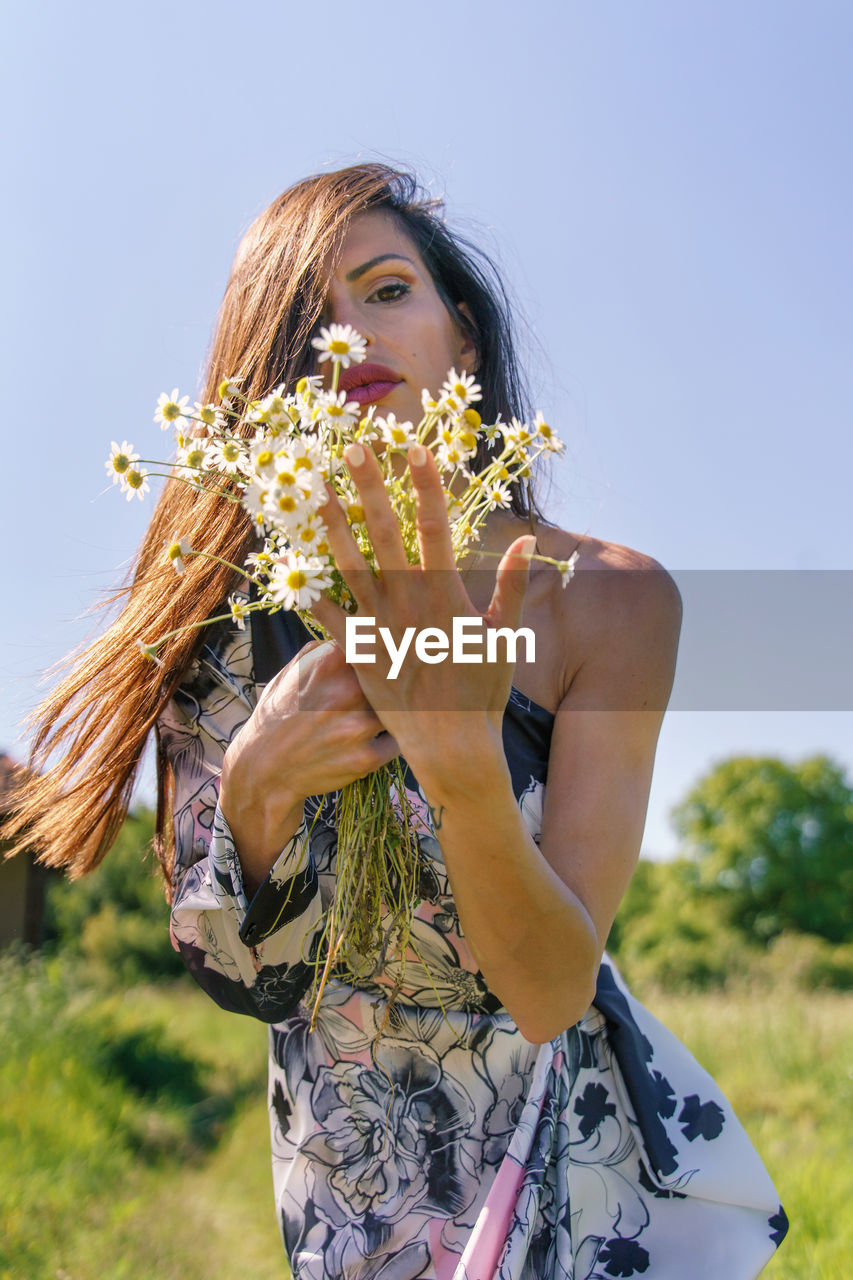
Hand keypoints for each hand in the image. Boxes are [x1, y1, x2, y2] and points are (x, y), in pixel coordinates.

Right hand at [220, 638, 398, 887]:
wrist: (264, 767)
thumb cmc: (281, 714)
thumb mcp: (293, 671)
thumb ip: (325, 649)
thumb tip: (356, 632)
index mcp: (330, 662)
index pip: (378, 641)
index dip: (386, 649)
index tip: (390, 653)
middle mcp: (346, 691)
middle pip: (395, 677)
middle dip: (394, 683)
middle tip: (390, 688)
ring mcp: (357, 726)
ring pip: (397, 710)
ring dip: (391, 714)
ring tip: (373, 717)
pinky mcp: (365, 758)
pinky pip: (395, 742)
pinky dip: (386, 742)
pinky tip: (369, 741)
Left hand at [310, 441, 535, 775]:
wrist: (452, 746)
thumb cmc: (482, 692)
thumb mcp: (504, 637)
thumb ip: (511, 587)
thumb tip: (526, 543)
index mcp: (447, 595)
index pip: (435, 527)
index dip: (425, 485)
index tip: (414, 448)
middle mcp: (409, 604)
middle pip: (386, 534)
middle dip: (370, 488)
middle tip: (354, 449)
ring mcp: (380, 627)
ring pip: (350, 566)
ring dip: (334, 526)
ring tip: (317, 490)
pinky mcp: (358, 653)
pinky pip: (328, 614)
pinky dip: (310, 587)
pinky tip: (295, 558)